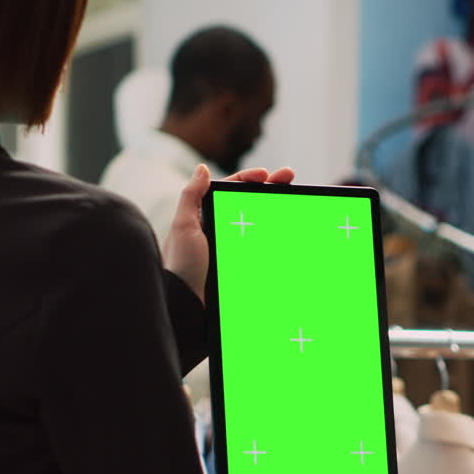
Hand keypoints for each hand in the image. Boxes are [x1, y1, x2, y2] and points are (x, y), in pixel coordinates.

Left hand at [164, 166, 295, 302]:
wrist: (188, 305)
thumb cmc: (181, 266)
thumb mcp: (183, 227)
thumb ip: (191, 196)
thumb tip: (202, 169)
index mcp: (203, 216)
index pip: (229, 190)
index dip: (248, 178)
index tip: (266, 175)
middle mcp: (218, 229)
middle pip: (248, 202)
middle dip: (269, 187)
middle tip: (289, 176)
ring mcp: (231, 247)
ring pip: (257, 222)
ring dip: (275, 209)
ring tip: (293, 199)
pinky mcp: (240, 264)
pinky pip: (260, 245)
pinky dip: (274, 235)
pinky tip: (287, 229)